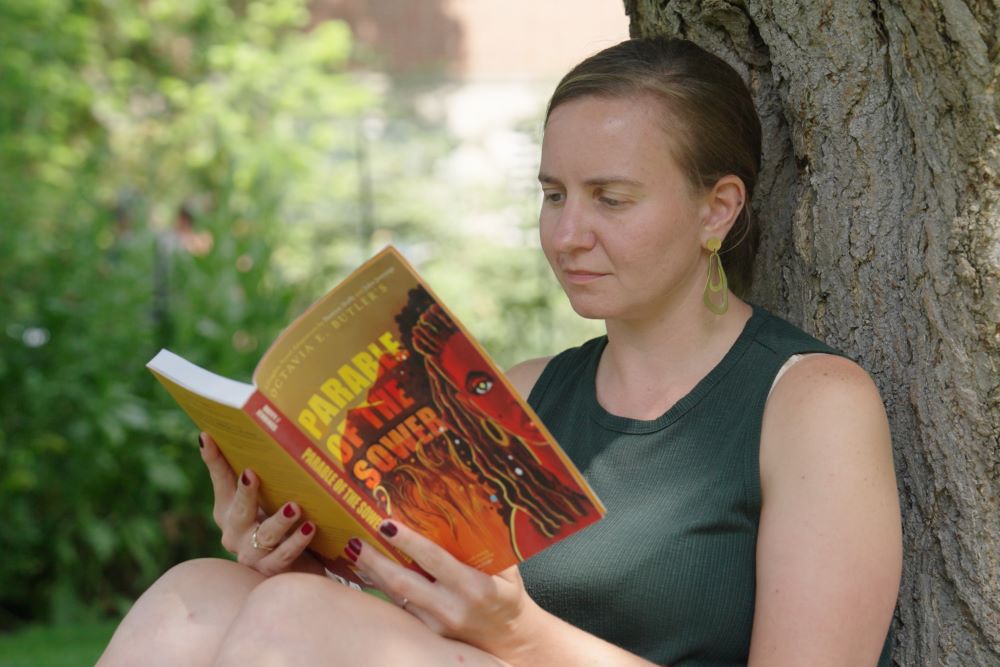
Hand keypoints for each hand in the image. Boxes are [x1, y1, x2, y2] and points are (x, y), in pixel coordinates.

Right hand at [199, 432, 323, 575]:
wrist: (291, 570)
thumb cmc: (278, 526)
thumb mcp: (268, 500)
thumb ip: (267, 477)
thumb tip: (272, 437)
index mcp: (228, 510)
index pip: (220, 480)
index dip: (213, 459)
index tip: (207, 437)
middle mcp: (234, 532)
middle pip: (239, 510)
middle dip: (245, 493)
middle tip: (251, 475)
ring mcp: (250, 554)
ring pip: (264, 534)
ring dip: (280, 520)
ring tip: (294, 506)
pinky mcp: (270, 570)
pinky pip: (284, 555)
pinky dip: (297, 541)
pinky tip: (310, 527)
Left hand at [346, 519, 536, 658]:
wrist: (510, 639)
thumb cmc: (507, 595)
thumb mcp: (506, 568)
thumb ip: (485, 545)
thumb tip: (462, 506)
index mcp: (474, 586)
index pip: (434, 559)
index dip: (408, 542)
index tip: (386, 524)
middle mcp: (453, 607)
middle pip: (404, 582)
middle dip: (375, 561)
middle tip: (355, 541)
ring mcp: (438, 624)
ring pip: (397, 597)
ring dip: (373, 574)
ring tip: (354, 552)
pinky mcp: (429, 634)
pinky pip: (401, 608)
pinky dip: (384, 589)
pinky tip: (369, 573)